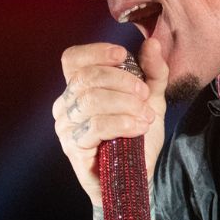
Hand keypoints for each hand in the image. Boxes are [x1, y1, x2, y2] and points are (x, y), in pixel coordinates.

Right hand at [52, 39, 169, 206]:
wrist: (137, 176)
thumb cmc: (137, 135)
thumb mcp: (151, 99)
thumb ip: (153, 72)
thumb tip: (152, 43)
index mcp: (79, 87)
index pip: (73, 59)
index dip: (96, 52)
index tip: (123, 56)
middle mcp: (66, 103)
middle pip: (87, 77)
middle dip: (122, 82)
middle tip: (145, 96)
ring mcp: (66, 126)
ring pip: (92, 101)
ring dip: (126, 105)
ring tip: (146, 116)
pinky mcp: (73, 147)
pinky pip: (95, 126)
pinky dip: (122, 122)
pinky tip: (138, 127)